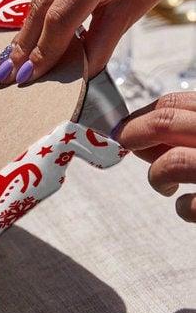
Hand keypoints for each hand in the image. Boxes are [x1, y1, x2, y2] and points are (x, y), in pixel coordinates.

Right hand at [0, 0, 195, 84]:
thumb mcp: (132, 11)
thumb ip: (100, 44)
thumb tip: (74, 75)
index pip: (60, 18)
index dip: (42, 51)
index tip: (25, 75)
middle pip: (42, 5)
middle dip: (26, 43)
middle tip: (7, 71)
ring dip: (31, 24)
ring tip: (19, 52)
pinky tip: (47, 11)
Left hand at [114, 92, 195, 222]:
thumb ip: (185, 131)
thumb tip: (139, 139)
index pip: (174, 104)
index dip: (140, 117)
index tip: (123, 130)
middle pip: (165, 122)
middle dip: (132, 135)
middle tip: (122, 147)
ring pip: (173, 162)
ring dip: (158, 175)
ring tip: (165, 186)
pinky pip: (188, 206)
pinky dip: (183, 208)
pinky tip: (189, 206)